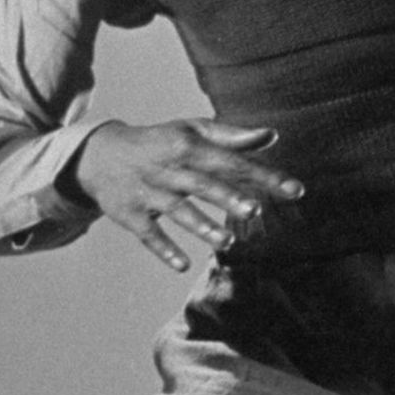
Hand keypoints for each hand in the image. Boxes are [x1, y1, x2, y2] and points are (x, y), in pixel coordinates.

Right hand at [74, 118, 302, 272]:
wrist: (98, 154)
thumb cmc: (158, 143)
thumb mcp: (190, 131)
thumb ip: (231, 137)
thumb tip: (272, 136)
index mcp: (188, 146)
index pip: (231, 161)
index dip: (263, 175)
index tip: (295, 190)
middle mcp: (170, 169)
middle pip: (203, 184)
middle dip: (227, 197)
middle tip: (254, 211)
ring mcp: (149, 193)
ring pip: (178, 211)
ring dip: (201, 226)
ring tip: (226, 243)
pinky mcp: (131, 215)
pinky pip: (149, 234)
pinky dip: (164, 249)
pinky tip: (183, 264)